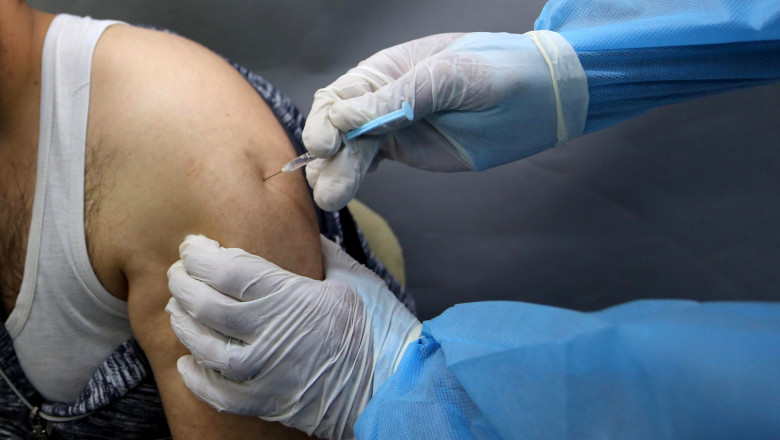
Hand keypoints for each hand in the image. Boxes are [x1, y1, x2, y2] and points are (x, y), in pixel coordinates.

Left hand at [166, 235, 420, 439]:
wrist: (396, 383)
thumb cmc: (380, 327)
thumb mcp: (355, 278)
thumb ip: (322, 254)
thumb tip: (305, 235)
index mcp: (291, 297)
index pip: (228, 270)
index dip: (201, 255)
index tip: (192, 247)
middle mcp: (270, 334)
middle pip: (207, 306)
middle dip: (185, 285)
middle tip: (178, 273)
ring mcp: (266, 373)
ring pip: (205, 348)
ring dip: (185, 326)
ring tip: (178, 311)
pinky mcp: (268, 402)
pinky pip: (219, 394)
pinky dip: (198, 379)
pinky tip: (188, 363)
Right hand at [302, 30, 588, 210]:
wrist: (541, 99)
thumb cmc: (498, 72)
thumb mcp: (448, 78)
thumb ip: (398, 99)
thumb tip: (344, 119)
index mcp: (387, 70)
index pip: (339, 97)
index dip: (326, 122)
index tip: (326, 145)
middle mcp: (382, 98)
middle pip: (337, 128)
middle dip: (328, 157)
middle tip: (325, 188)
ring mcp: (394, 127)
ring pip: (351, 151)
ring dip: (337, 174)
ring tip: (329, 200)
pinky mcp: (407, 150)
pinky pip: (369, 162)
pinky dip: (353, 177)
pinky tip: (341, 191)